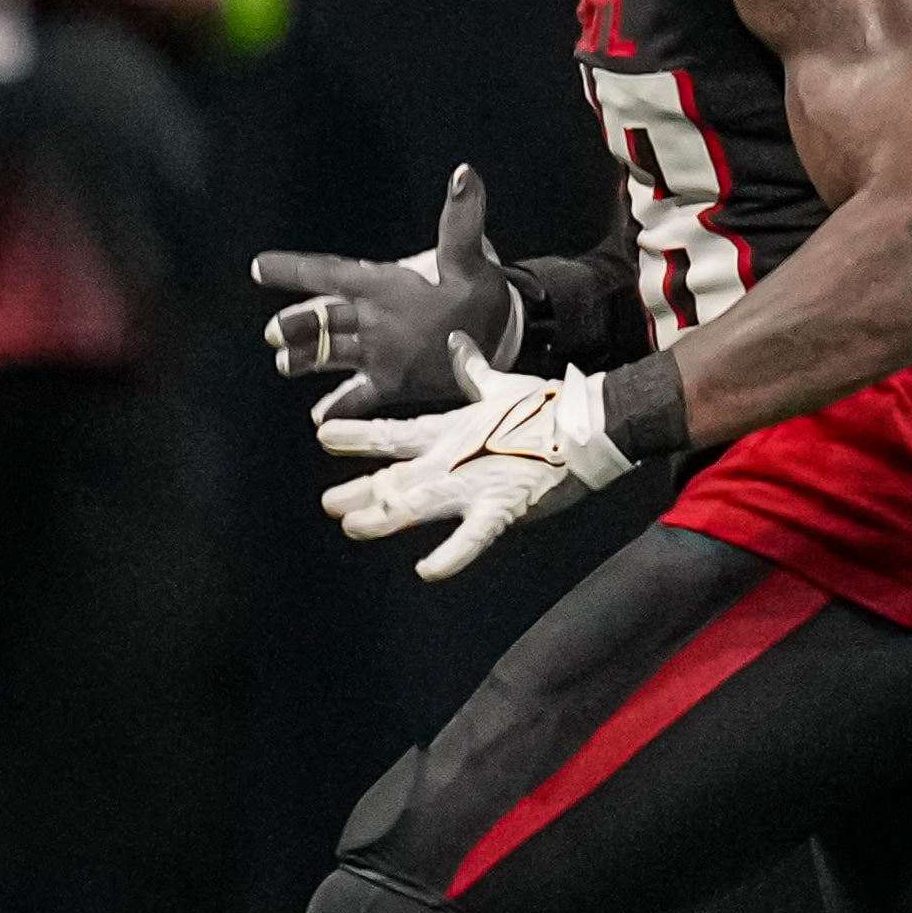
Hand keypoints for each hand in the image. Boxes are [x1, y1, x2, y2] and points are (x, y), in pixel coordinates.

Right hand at [256, 164, 516, 418]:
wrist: (497, 333)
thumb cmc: (477, 290)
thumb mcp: (468, 256)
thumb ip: (461, 219)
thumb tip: (464, 173)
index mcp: (382, 283)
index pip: (331, 273)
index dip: (295, 269)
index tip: (258, 266)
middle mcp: (371, 316)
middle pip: (324, 318)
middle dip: (298, 323)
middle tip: (275, 332)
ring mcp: (377, 350)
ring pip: (332, 351)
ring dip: (308, 357)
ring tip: (286, 364)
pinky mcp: (391, 381)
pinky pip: (358, 394)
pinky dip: (340, 405)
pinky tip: (322, 417)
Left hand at [316, 343, 641, 581]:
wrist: (589, 424)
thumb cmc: (546, 406)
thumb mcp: (499, 385)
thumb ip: (470, 369)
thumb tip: (457, 342)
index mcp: (449, 432)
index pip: (392, 434)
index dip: (356, 435)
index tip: (323, 434)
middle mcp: (452, 459)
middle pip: (396, 478)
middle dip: (362, 491)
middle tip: (329, 504)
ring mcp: (474, 485)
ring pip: (419, 506)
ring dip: (385, 518)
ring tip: (353, 527)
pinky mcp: (502, 507)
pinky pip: (472, 538)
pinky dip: (450, 556)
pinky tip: (426, 570)